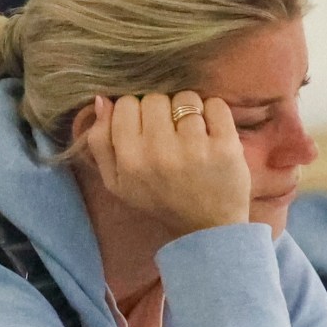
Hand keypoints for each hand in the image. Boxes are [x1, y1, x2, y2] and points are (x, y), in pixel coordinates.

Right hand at [86, 92, 250, 238]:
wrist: (205, 228)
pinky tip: (210, 132)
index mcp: (130, 161)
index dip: (135, 112)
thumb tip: (101, 99)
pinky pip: (216, 105)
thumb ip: (100, 143)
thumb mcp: (117, 182)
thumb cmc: (158, 201)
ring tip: (191, 134)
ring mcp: (195, 149)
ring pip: (185, 99)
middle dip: (161, 111)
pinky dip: (214, 112)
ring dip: (188, 110)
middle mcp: (160, 153)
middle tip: (169, 133)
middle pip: (154, 98)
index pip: (126, 104)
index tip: (144, 129)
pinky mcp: (225, 146)